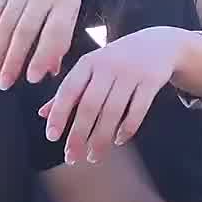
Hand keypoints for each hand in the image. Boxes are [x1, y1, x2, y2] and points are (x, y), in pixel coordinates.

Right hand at [0, 0, 82, 89]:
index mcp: (66, 1)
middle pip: (25, 31)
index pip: (54, 33)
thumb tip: (48, 72)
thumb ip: (60, 40)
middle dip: (13, 61)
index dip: (42, 57)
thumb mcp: (70, 13)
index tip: (32, 79)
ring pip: (5, 23)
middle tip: (5, 85)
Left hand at [40, 27, 188, 165]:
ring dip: (101, 138)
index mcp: (88, 62)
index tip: (52, 137)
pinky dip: (126, 128)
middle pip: (90, 105)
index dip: (59, 114)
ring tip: (93, 156)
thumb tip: (43, 114)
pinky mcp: (151, 81)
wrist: (158, 44)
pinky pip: (137, 110)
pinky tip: (118, 141)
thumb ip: (69, 90)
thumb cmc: (117, 60)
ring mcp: (131, 73)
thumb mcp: (91, 68)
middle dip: (79, 134)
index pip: (69, 90)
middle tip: (72, 157)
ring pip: (113, 111)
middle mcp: (108, 65)